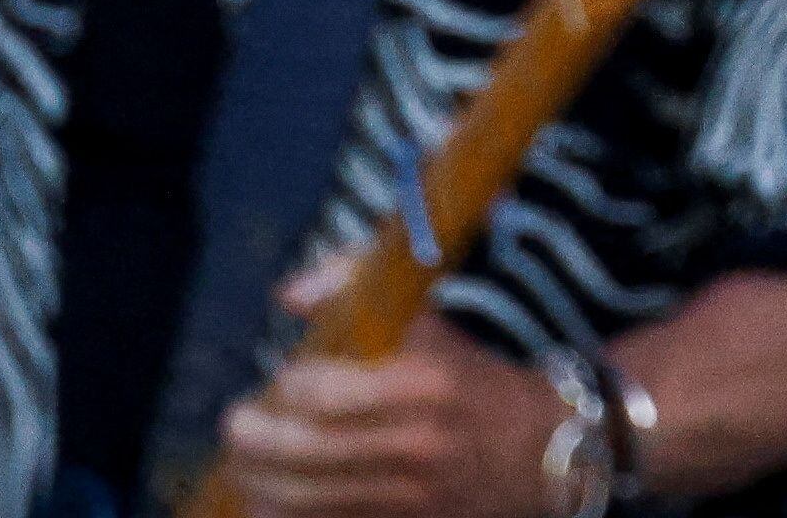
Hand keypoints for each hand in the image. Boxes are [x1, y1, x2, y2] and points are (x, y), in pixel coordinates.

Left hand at [218, 295, 565, 517]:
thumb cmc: (480, 380)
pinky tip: (268, 505)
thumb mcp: (435, 324)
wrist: (549, 450)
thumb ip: (360, 290)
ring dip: (259, 483)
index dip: (288, 387)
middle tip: (237, 424)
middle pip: (305, 451)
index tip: (281, 378)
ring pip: (307, 498)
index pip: (325, 393)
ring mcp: (410, 495)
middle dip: (255, 440)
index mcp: (425, 384)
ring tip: (243, 466)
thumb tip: (290, 294)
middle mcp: (416, 443)